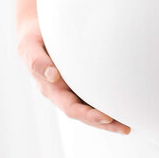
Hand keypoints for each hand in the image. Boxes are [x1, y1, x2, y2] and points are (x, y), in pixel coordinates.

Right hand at [16, 17, 130, 134]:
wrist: (37, 29)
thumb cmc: (33, 37)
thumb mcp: (29, 46)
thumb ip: (37, 61)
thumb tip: (53, 75)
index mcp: (51, 89)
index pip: (71, 108)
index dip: (88, 115)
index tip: (107, 118)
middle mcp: (63, 92)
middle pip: (85, 114)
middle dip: (105, 124)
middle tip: (125, 128)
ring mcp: (73, 87)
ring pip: (93, 106)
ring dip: (109, 117)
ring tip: (129, 123)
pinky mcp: (81, 79)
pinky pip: (95, 93)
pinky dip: (108, 100)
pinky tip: (124, 103)